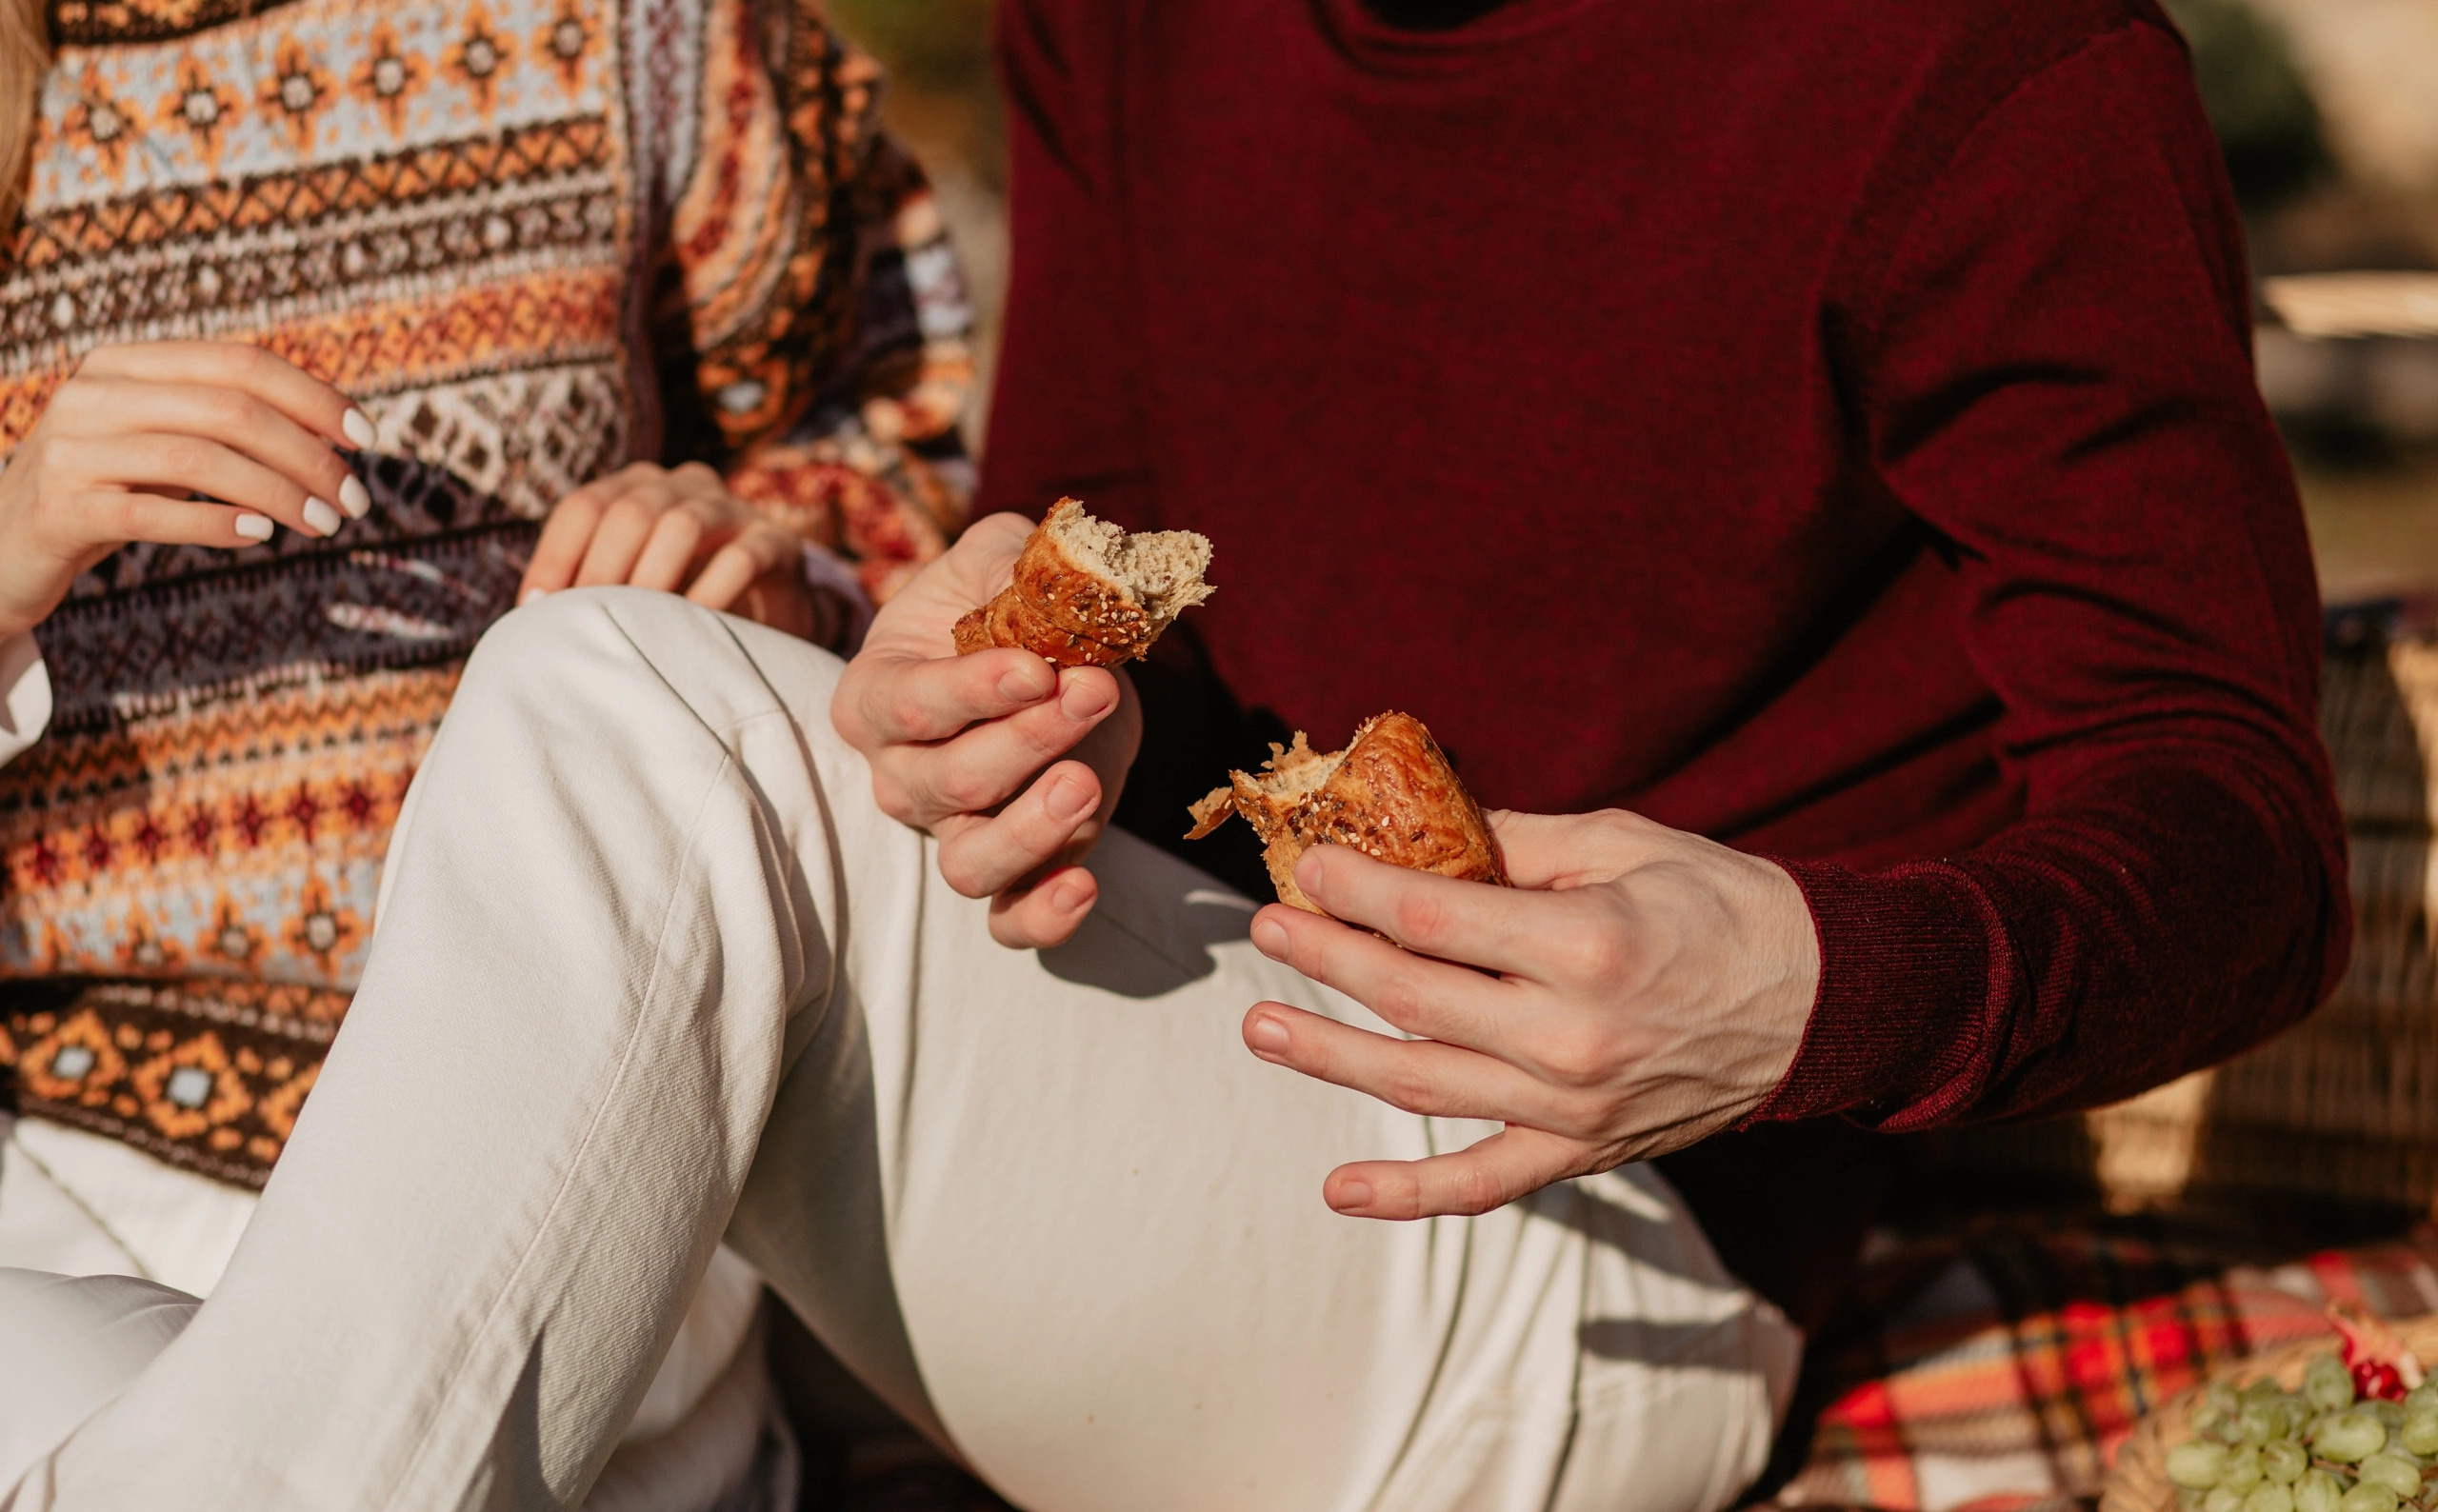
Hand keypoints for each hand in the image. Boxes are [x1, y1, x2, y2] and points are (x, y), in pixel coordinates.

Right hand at [0, 341, 372, 640]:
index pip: (239, 362)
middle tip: (356, 501)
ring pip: (199, 460)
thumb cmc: (109, 490)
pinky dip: (216, 523)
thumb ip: (228, 424)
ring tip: (326, 525)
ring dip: (278, 495)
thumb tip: (336, 432)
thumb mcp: (165, 443)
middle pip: (229, 409)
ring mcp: (71, 448)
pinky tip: (261, 537)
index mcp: (126, 364)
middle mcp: (94, 393)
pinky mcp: (60, 507)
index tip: (367, 438)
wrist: (4, 545)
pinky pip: (153, 514)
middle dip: (308, 455)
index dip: (312, 397)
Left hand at [520, 462, 834, 641]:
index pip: (585, 506)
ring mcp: (734, 509)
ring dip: (653, 579)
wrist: (774, 615)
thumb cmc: (684, 603)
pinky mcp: (776, 542)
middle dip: (601, 571)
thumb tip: (527, 618)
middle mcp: (685, 485)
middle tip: (588, 622)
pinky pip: (739, 557)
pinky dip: (709, 594)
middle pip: (631, 511)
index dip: (554, 556)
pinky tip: (692, 628)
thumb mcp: (633, 587)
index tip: (537, 610)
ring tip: (639, 625)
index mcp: (639, 487)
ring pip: (683, 524)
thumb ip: (589, 588)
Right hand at [832, 513, 1140, 949]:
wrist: (1047, 661)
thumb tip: (1044, 577)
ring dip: (1031, 829)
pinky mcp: (1014, 869)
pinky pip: (1009, 919)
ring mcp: (953, 832)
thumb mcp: (999, 559)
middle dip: (1027, 739)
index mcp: (875, 698)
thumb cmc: (1000, 604)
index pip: (909, 706)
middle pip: (948, 781)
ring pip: (969, 862)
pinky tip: (1084, 886)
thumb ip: (1009, 560)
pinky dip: (1042, 917)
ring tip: (1085, 785)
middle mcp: (901, 776)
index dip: (972, 691)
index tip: (1037, 668)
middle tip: (1091, 693)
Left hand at [1240, 809, 1818, 1219]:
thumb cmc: (1724, 907)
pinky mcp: (1584, 1151)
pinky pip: (1483, 1184)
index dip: (1359, 889)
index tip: (1310, 864)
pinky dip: (1409, 1196)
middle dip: (1326, 959)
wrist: (1825, 1006)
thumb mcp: (1627, 844)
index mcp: (1588, 945)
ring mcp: (1575, 1106)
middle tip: (1265, 928)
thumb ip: (1518, 842)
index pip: (1435, 919)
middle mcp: (1574, 1036)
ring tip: (1261, 1029)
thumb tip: (1420, 827)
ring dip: (1331, 1059)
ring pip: (1424, 1085)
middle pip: (1413, 998)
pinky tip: (1337, 1192)